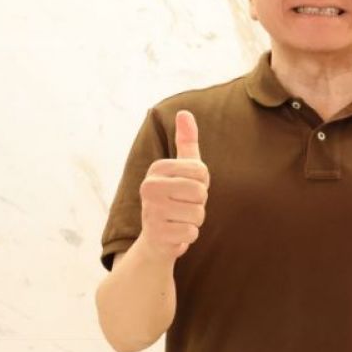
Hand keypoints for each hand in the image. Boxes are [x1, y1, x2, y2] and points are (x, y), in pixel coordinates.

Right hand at [138, 110, 208, 260]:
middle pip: (200, 193)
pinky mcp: (156, 234)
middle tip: (183, 206)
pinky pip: (191, 232)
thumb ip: (186, 142)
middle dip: (199, 204)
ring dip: (194, 221)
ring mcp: (150, 211)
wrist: (156, 238)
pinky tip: (175, 233)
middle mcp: (148, 187)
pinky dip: (188, 236)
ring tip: (178, 219)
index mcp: (157, 168)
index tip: (187, 189)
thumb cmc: (174, 198)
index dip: (202, 184)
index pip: (201, 171)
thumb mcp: (181, 169)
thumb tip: (184, 112)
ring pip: (198, 214)